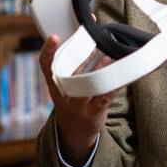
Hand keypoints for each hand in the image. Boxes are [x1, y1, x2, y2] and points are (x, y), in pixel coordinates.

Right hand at [38, 33, 114, 164]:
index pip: (46, 66)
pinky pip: (105, 97)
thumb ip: (73, 64)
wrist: (74, 132)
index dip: (48, 52)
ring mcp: (78, 105)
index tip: (53, 37)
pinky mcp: (93, 113)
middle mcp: (63, 95)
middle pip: (69, 75)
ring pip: (88, 85)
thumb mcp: (64, 85)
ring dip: (100, 70)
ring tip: (109, 56)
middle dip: (80, 57)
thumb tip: (87, 34)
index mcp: (53, 85)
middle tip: (90, 38)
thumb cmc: (71, 100)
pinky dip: (113, 85)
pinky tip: (121, 76)